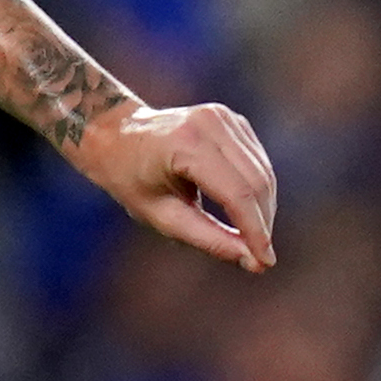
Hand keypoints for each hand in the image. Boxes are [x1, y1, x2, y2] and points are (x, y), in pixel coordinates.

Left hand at [74, 98, 276, 273]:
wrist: (115, 134)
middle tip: (261, 259)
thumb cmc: (129, 178)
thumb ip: (207, 238)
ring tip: (253, 241)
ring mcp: (224, 117)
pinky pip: (257, 162)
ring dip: (263, 209)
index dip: (255, 230)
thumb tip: (252, 260)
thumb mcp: (161, 216)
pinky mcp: (232, 120)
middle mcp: (210, 123)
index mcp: (185, 144)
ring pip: (263, 172)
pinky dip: (257, 191)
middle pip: (256, 182)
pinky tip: (247, 213)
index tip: (265, 262)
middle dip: (262, 223)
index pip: (236, 193)